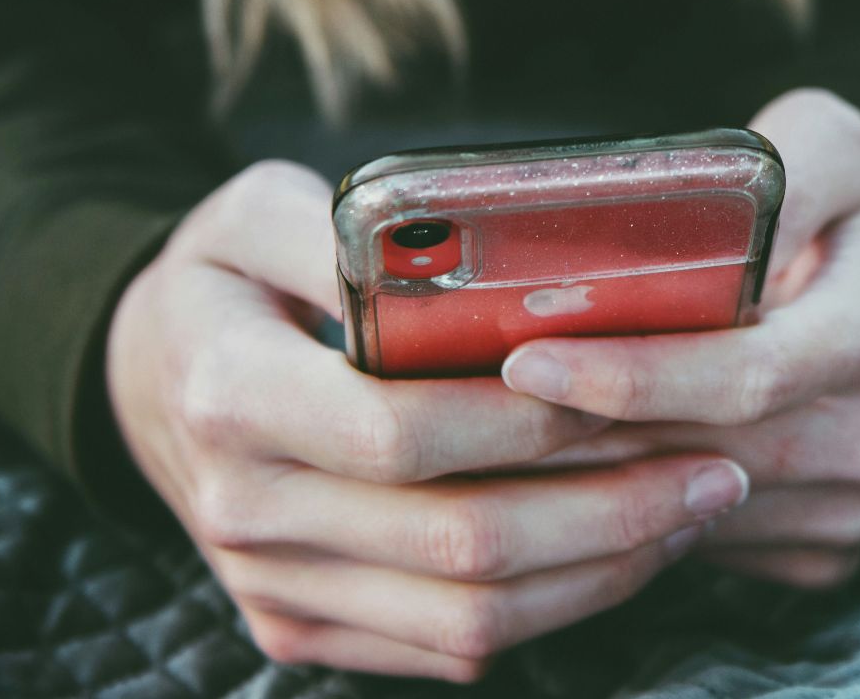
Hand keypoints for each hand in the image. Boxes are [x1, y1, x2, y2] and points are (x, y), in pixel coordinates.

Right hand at [106, 161, 753, 680]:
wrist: (145, 380)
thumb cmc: (221, 280)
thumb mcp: (249, 209)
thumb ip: (346, 224)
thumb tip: (468, 254)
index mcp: (231, 394)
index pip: (404, 432)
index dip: (532, 423)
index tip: (638, 391)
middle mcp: (244, 509)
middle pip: (458, 543)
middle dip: (607, 510)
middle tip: (714, 467)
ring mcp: (271, 585)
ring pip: (467, 619)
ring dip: (599, 572)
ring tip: (690, 510)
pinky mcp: (299, 627)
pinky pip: (446, 649)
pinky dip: (551, 609)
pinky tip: (617, 549)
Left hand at [500, 89, 859, 587]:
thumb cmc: (833, 207)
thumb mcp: (827, 143)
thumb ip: (780, 167)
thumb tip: (715, 218)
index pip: (746, 375)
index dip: (633, 377)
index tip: (528, 360)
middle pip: (698, 454)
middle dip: (575, 438)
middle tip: (466, 410)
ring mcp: (849, 503)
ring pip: (685, 511)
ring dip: (582, 482)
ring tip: (488, 436)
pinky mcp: (819, 548)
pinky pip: (699, 546)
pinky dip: (624, 517)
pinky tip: (560, 473)